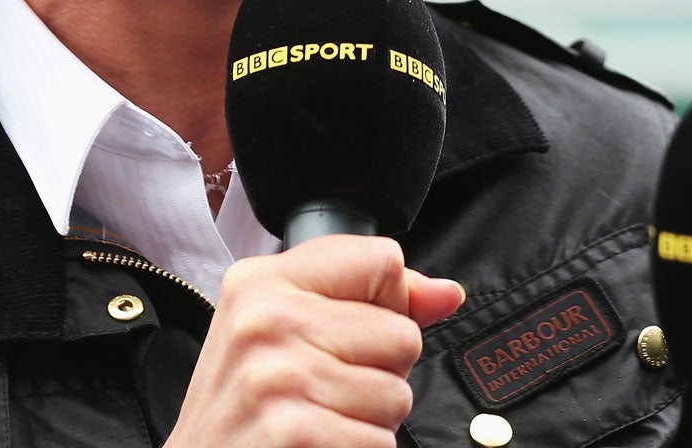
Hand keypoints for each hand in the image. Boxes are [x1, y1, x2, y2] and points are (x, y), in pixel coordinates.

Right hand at [164, 236, 465, 447]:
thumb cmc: (242, 410)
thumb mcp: (282, 335)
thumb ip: (369, 302)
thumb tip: (448, 293)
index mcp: (261, 283)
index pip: (383, 261)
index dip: (385, 306)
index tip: (343, 336)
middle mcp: (265, 323)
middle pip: (403, 334)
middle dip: (379, 374)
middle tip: (322, 395)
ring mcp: (278, 380)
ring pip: (397, 396)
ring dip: (369, 423)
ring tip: (317, 424)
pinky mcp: (295, 435)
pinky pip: (381, 443)